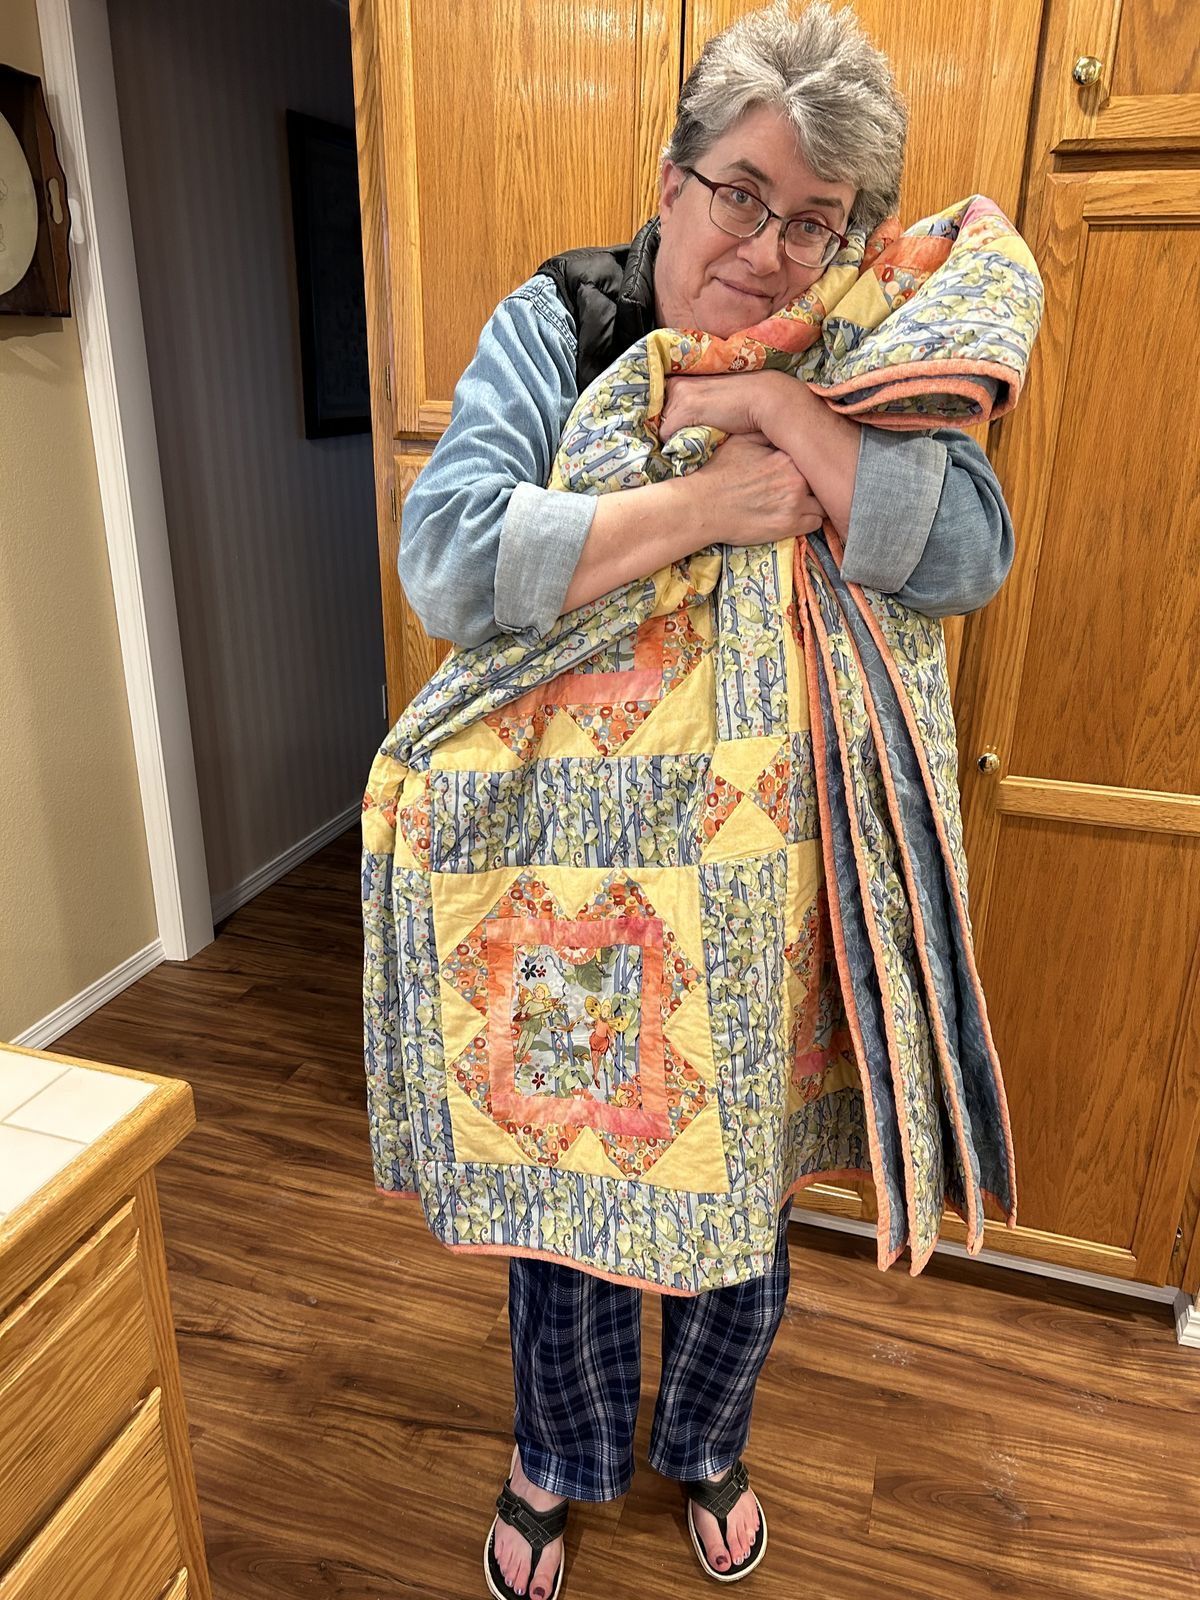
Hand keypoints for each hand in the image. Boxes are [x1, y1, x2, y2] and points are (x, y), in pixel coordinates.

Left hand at [659, 372, 785, 442]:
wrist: (764, 397)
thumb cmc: (745, 402)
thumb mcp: (713, 400)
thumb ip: (695, 409)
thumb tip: (680, 430)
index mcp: (683, 377)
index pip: (658, 402)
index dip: (663, 417)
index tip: (670, 429)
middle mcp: (677, 383)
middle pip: (656, 415)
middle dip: (667, 427)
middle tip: (682, 436)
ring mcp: (680, 395)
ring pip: (660, 425)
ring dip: (672, 436)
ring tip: (692, 438)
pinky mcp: (686, 409)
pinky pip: (666, 435)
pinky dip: (676, 444)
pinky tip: (694, 443)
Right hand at [686, 432, 826, 546]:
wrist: (703, 506)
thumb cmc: (719, 473)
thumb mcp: (741, 441)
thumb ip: (767, 433)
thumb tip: (786, 422)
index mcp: (787, 455)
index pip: (814, 455)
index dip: (811, 460)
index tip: (805, 465)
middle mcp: (796, 478)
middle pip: (821, 478)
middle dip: (816, 480)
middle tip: (804, 483)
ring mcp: (795, 504)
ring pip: (823, 502)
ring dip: (816, 501)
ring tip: (803, 499)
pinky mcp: (789, 526)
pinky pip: (816, 523)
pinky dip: (810, 519)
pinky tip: (799, 514)